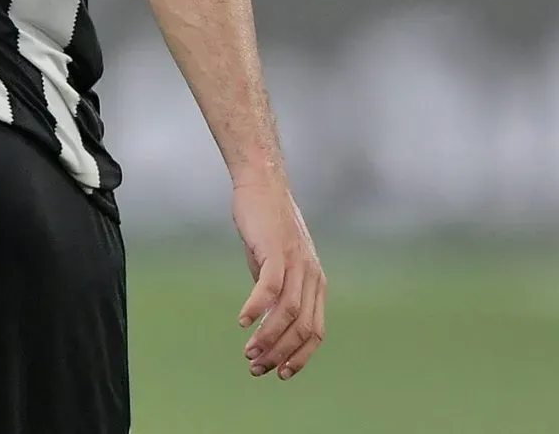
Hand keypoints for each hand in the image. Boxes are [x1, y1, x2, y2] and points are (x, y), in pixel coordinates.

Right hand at [231, 177, 326, 379]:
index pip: (315, 332)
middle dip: (280, 354)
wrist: (262, 186)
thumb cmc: (267, 227)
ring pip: (287, 312)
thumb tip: (267, 322)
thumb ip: (278, 292)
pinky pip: (270, 287)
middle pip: (302, 328)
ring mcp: (297, 262)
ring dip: (267, 337)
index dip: (299, 357)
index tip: (279, 373)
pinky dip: (256, 308)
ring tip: (248, 353)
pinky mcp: (277, 250)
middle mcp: (311, 276)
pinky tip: (242, 321)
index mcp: (316, 283)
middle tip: (256, 368)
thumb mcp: (276, 265)